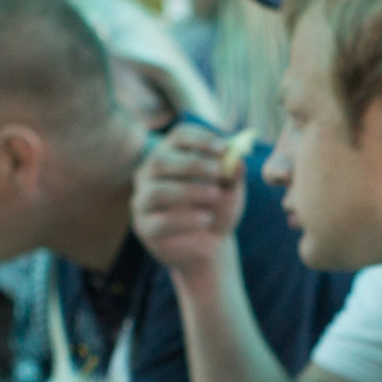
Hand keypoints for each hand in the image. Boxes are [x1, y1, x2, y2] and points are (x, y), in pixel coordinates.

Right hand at [132, 125, 248, 283]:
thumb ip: (233, 175)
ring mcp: (143, 201)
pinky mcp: (145, 228)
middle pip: (161, 160)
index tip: (224, 149)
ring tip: (215, 196)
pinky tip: (206, 219)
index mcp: (170, 156)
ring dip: (189, 191)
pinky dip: (186, 219)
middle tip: (219, 172)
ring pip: (157, 191)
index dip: (201, 139)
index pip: (179, 137)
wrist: (212, 244)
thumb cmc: (218, 208)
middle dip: (192, 164)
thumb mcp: (231, 190)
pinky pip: (160, 221)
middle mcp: (149, 174)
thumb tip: (238, 160)